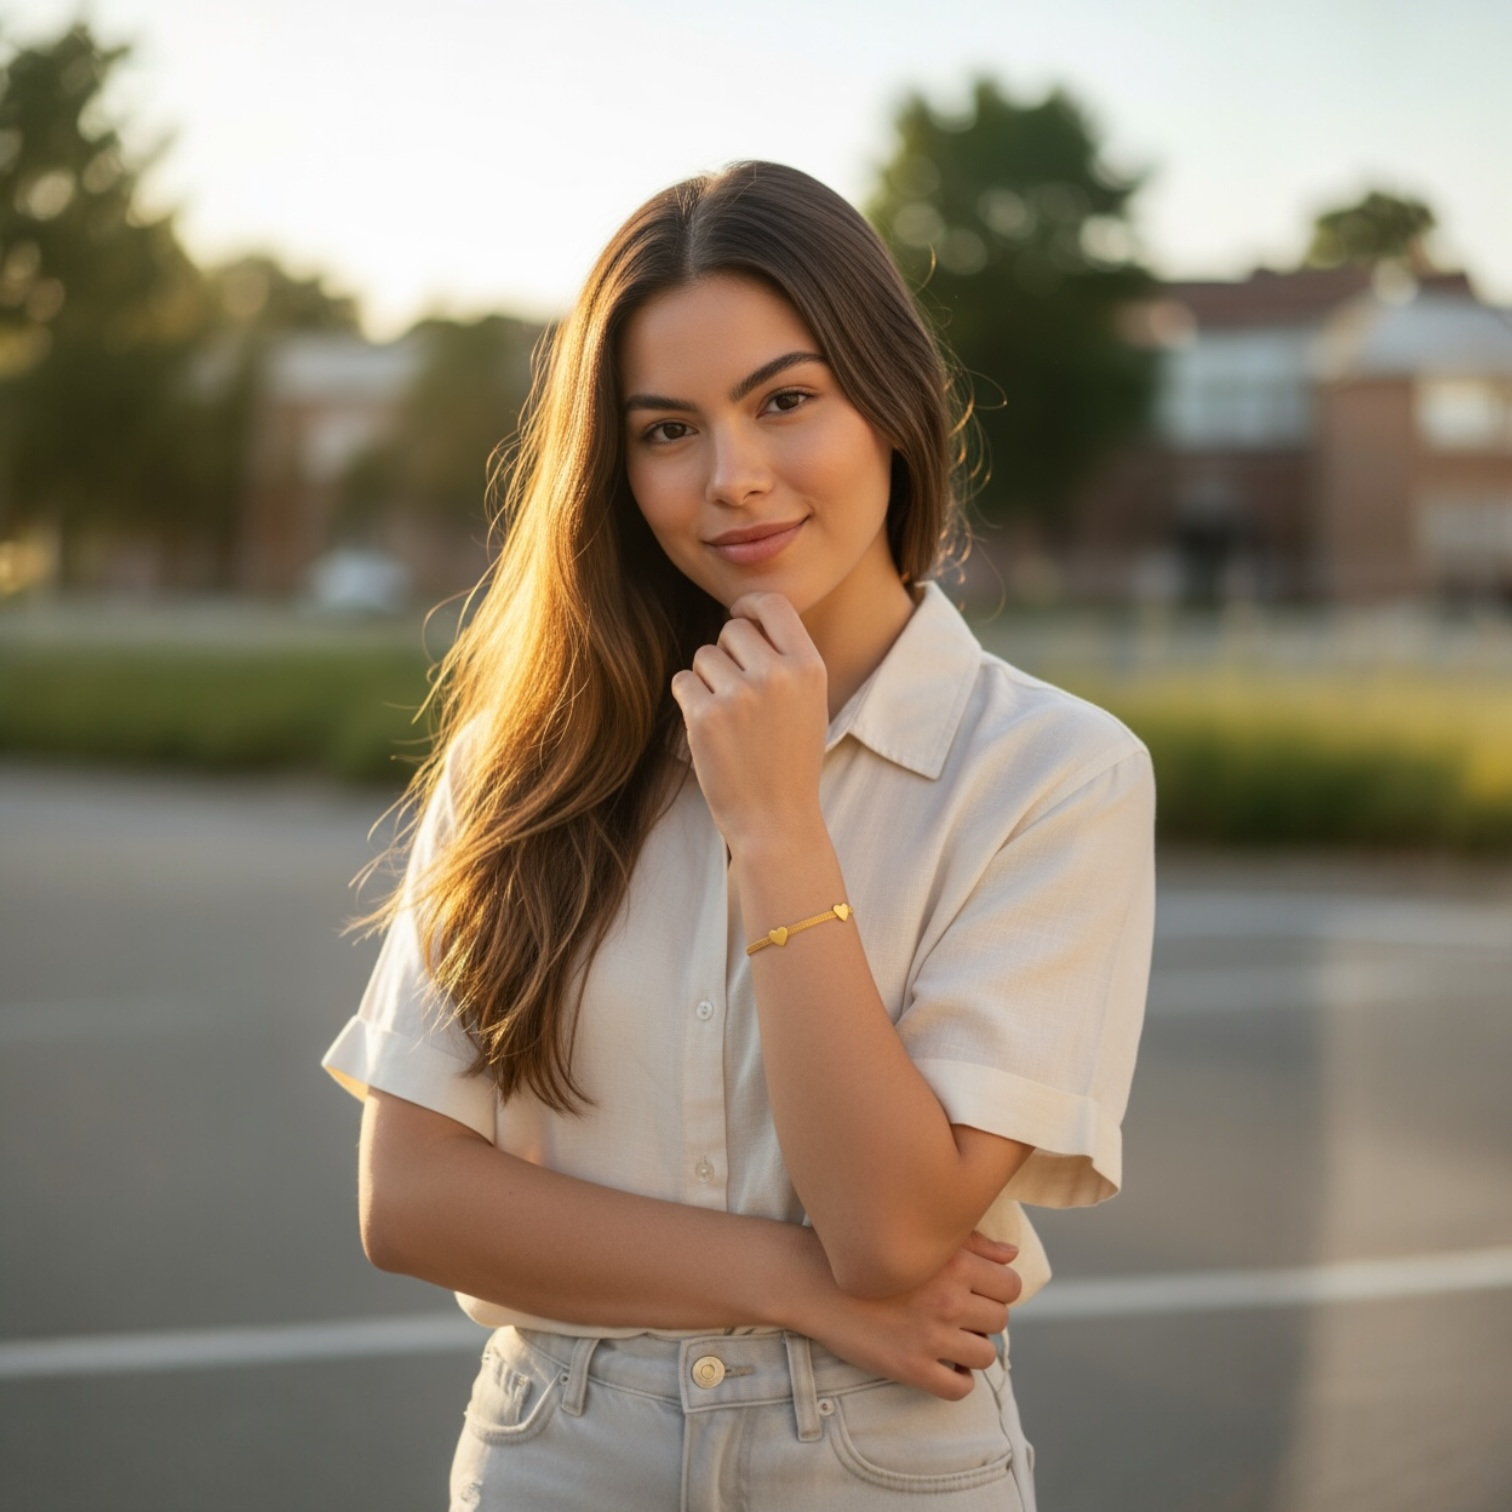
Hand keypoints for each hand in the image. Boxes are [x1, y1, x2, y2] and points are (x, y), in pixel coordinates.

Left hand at [670, 592, 828, 851]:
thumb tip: (746, 613)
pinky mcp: (706, 716)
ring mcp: (741, 695)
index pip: (773, 605)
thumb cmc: (790, 761)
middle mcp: (777, 675)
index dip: (750, 606)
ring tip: (730, 720)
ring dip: (707, 680)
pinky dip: (690, 701)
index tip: (739, 616)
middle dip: (728, 655)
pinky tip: (711, 731)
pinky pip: (683, 682)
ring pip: (703, 656)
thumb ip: (787, 658)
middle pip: (732, 630)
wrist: (776, 821)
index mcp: (809, 668)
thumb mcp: (809, 703)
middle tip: (739, 697)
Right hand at [797, 1232, 1022, 1400]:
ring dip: (972, 1348)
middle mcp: (948, 1299)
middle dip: (983, 1317)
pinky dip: (957, 1379)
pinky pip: (960, 1388)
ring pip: (986, 1355)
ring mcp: (930, 1337)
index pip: (1010, 1284)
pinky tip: (941, 1364)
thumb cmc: (866, 1252)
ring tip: (948, 1338)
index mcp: (953, 1262)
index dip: (997, 1288)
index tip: (976, 1289)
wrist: (815, 1281)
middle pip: (1000, 1320)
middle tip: (957, 1313)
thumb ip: (971, 1243)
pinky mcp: (911, 1369)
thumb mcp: (918, 1237)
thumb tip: (1012, 1254)